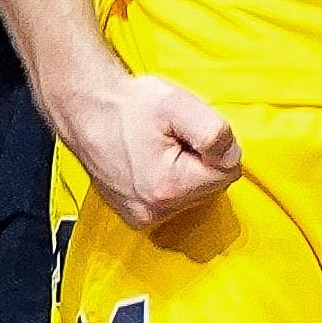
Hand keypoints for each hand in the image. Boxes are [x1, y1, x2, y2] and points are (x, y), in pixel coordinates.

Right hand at [59, 67, 241, 232]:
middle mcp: (154, 211)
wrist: (88, 111)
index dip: (216, 146)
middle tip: (175, 138)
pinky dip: (172, 181)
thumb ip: (215, 133)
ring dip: (187, 170)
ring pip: (195, 194)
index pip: (228, 172)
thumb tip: (233, 156)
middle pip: (212, 185)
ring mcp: (142, 217)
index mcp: (168, 187)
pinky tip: (153, 163)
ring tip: (161, 148)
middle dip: (202, 160)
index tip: (190, 133)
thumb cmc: (131, 106)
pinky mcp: (135, 216)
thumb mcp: (180, 105)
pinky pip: (174, 200)